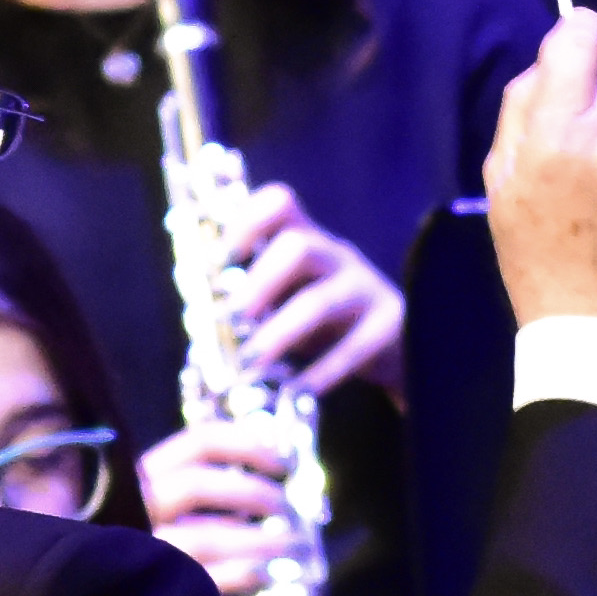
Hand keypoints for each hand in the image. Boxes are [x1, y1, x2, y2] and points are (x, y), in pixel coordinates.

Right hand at [140, 413, 321, 595]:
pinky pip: (206, 579)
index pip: (199, 442)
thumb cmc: (141, 548)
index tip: (286, 463)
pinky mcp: (151, 591)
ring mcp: (140, 551)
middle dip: (256, 494)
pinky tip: (265, 575)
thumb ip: (202, 488)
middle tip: (290, 509)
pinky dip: (242, 575)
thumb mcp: (159, 507)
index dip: (248, 445)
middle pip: (197, 484)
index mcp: (141, 476)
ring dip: (262, 540)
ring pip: (206, 536)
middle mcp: (134, 506)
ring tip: (296, 546)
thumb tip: (274, 468)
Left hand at [212, 183, 405, 392]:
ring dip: (278, 333)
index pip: (280, 203)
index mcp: (307, 241)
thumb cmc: (326, 324)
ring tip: (250, 362)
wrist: (396, 349)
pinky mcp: (389, 327)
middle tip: (231, 318)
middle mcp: (337, 256)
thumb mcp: (289, 301)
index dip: (247, 221)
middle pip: (298, 246)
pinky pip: (353, 348)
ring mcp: (366, 289)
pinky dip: (319, 373)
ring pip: (320, 301)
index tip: (222, 258)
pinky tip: (295, 392)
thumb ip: (252, 300)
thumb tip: (200, 312)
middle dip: (258, 282)